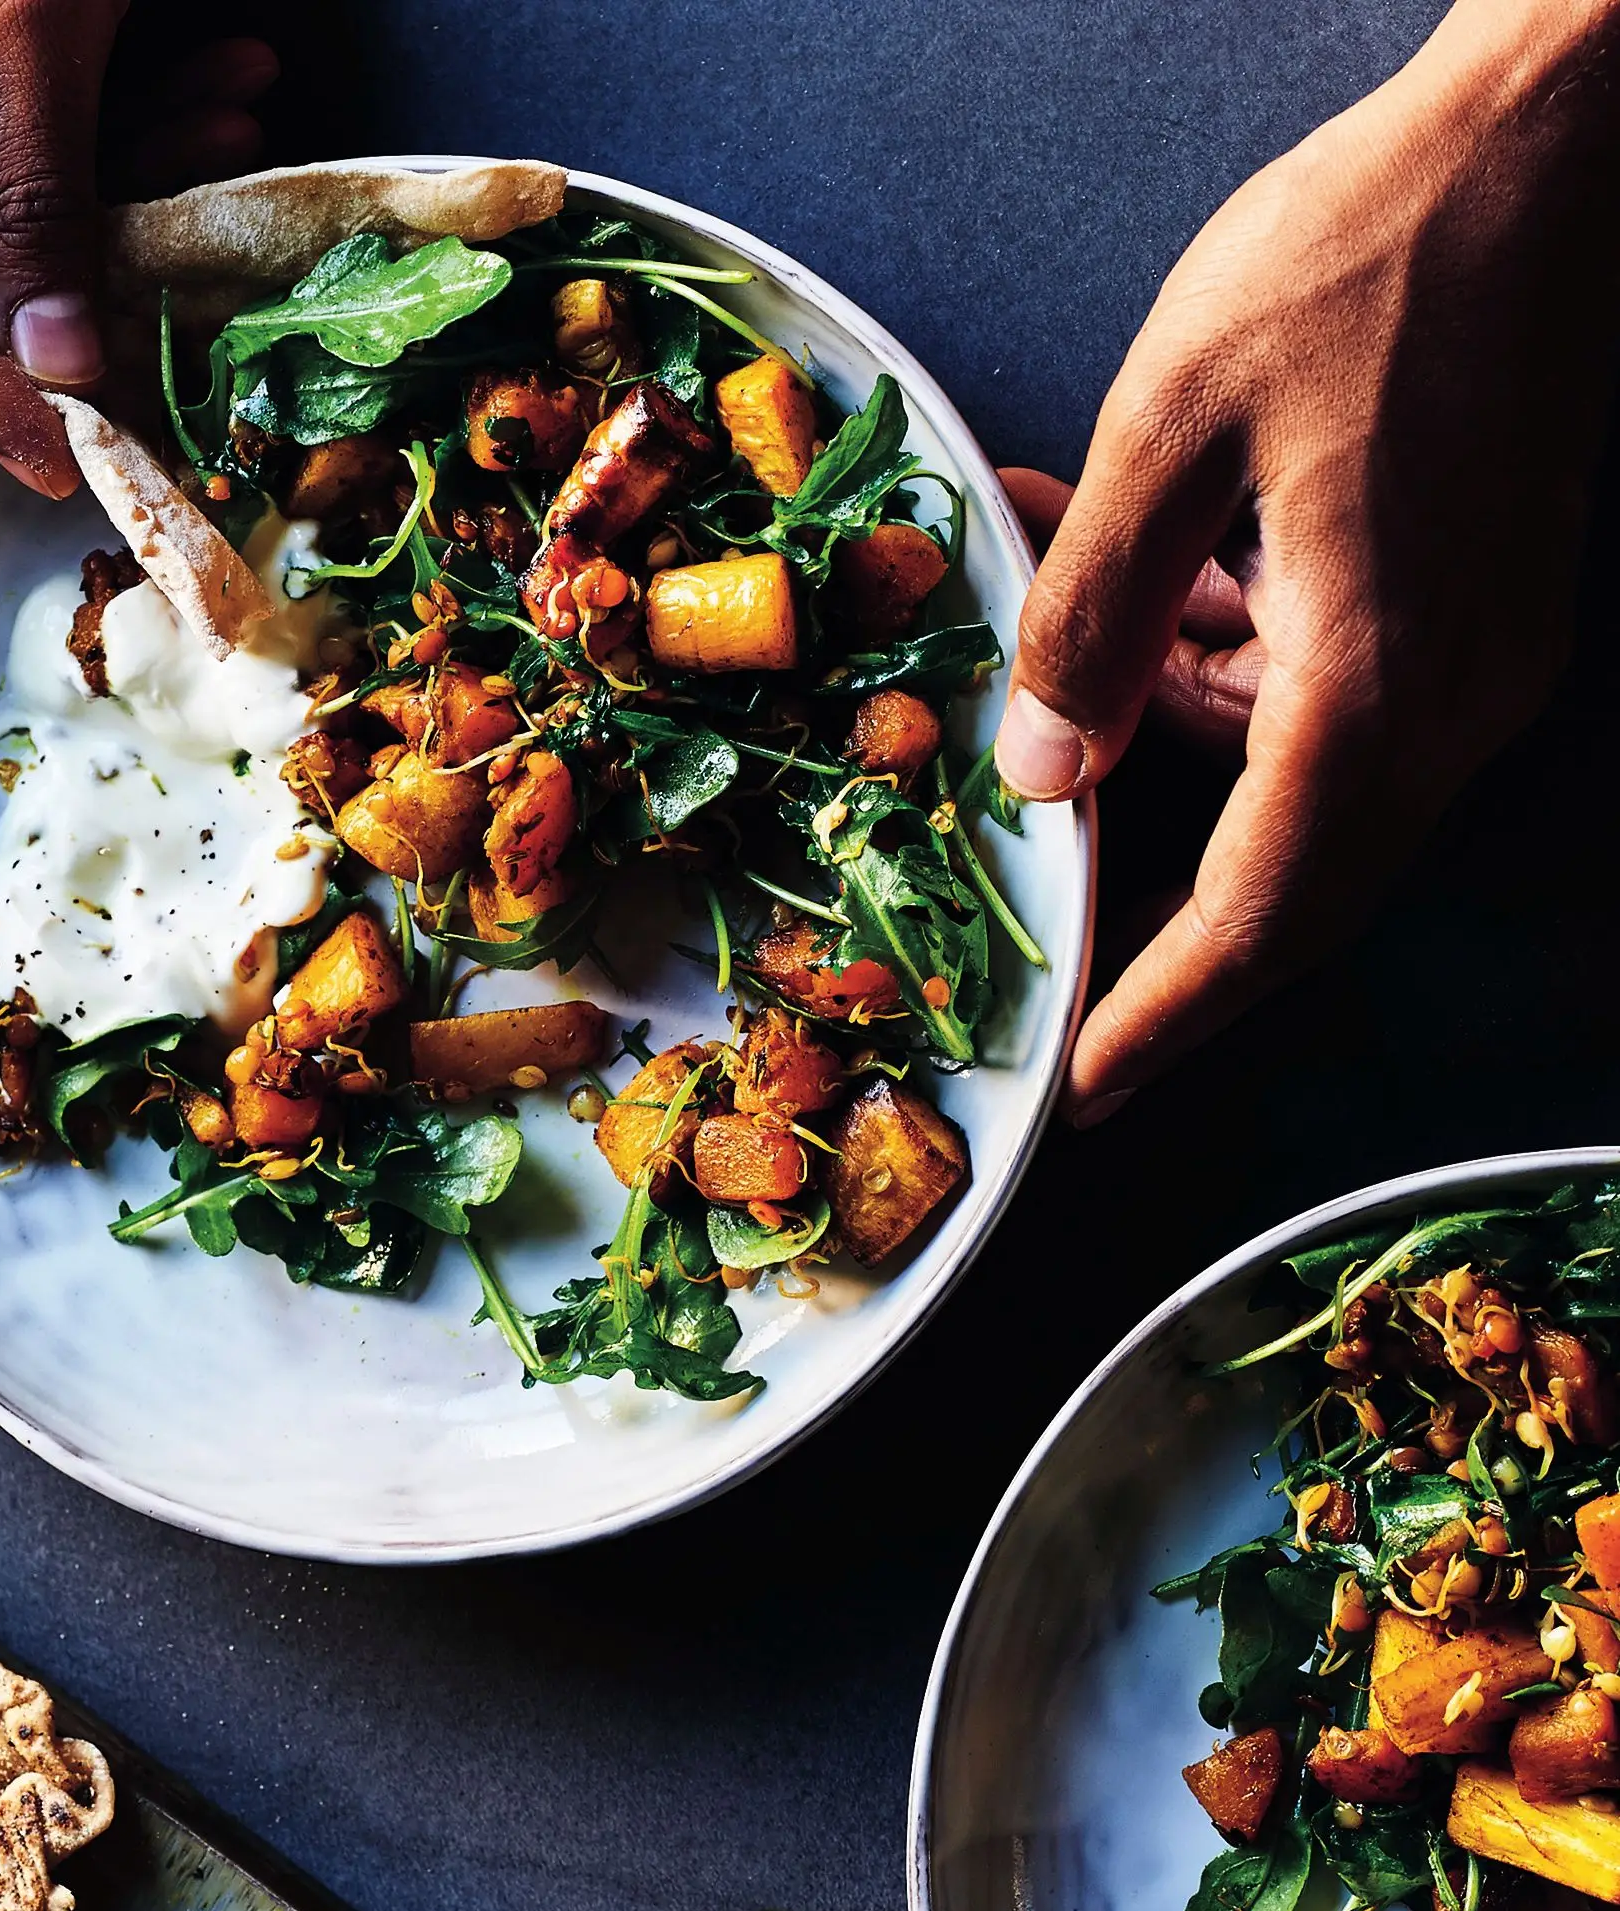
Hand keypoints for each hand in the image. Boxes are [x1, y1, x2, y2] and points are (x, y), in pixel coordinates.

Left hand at [993, 0, 1619, 1125]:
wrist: (1558, 130)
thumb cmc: (1370, 253)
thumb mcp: (1171, 426)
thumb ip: (1092, 616)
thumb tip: (1042, 769)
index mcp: (1377, 679)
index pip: (1256, 914)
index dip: (1161, 1015)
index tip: (1085, 1090)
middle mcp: (1450, 698)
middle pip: (1291, 888)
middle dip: (1163, 935)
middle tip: (1057, 960)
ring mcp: (1479, 654)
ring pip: (1302, 789)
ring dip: (1171, 752)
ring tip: (1060, 662)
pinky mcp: (1475, 603)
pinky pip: (1337, 703)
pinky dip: (1231, 683)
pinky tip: (1160, 598)